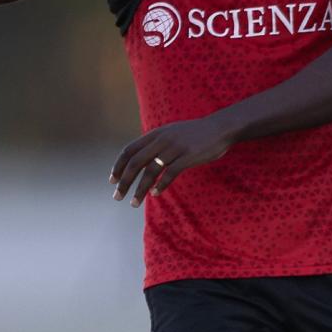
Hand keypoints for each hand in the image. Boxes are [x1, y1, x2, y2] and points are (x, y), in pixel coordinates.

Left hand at [109, 116, 235, 206]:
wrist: (219, 128)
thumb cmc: (193, 134)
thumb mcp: (169, 133)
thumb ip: (154, 144)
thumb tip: (138, 159)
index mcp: (154, 134)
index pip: (129, 150)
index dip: (118, 166)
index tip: (112, 180)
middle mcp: (161, 140)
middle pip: (135, 163)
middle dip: (124, 182)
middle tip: (117, 197)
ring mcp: (175, 148)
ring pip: (150, 171)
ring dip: (140, 189)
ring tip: (134, 203)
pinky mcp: (188, 156)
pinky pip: (170, 173)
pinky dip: (161, 185)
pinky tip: (155, 194)